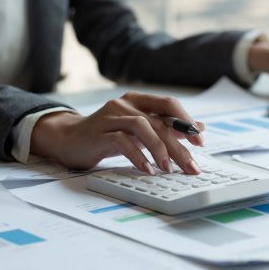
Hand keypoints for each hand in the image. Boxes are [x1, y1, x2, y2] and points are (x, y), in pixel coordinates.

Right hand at [30, 92, 205, 173]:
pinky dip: (137, 156)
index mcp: (138, 100)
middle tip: (191, 167)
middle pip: (159, 121)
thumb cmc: (107, 135)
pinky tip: (146, 169)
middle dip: (179, 146)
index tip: (200, 142)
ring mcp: (112, 116)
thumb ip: (166, 127)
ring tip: (168, 169)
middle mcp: (126, 104)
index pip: (169, 103)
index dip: (187, 121)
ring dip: (159, 149)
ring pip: (143, 127)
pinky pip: (123, 141)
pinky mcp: (100, 132)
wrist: (68, 139)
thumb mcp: (140, 131)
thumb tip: (198, 128)